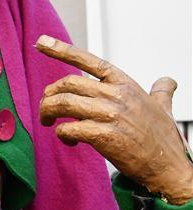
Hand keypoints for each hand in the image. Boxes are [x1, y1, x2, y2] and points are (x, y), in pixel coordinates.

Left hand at [37, 35, 192, 203]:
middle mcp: (115, 95)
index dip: (62, 49)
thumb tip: (167, 81)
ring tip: (48, 121)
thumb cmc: (163, 138)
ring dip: (48, 112)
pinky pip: (69, 128)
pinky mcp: (103, 136)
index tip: (41, 42)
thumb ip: (161, 91)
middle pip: (68, 83)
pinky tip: (69, 140)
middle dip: (49, 94)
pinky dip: (61, 134)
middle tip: (46, 107)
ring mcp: (109, 115)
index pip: (89, 60)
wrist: (168, 166)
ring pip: (63, 103)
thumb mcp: (163, 107)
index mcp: (124, 83)